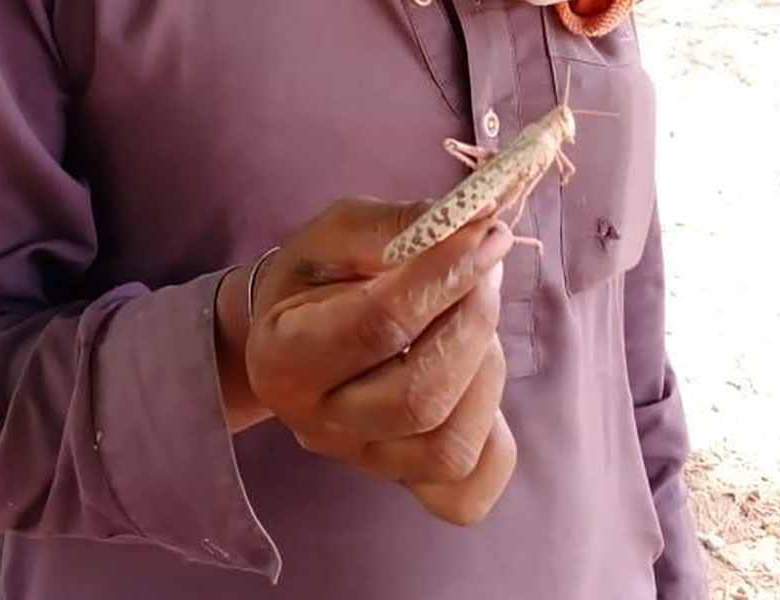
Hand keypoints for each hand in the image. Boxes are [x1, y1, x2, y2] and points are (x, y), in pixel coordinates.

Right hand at [218, 196, 515, 525]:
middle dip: (472, 324)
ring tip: (473, 322)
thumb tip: (482, 219)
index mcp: (284, 358)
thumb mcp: (339, 232)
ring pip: (448, 447)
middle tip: (484, 271)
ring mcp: (364, 462)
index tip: (487, 233)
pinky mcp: (405, 483)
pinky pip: (467, 494)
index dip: (445, 276)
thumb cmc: (318, 278)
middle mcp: (317, 425)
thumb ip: (400, 224)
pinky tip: (478, 383)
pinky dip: (495, 441)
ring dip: (486, 373)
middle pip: (418, 398)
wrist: (297, 332)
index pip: (377, 327)